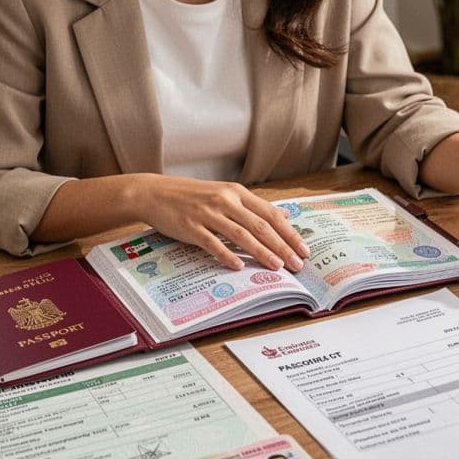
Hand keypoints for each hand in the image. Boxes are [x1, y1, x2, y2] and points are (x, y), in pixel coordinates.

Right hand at [131, 174, 310, 271]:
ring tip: (277, 266)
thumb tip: (282, 215)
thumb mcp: (225, 194)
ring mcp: (208, 213)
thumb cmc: (191, 196)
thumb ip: (253, 206)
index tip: (304, 249)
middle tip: (297, 264)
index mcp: (237, 193)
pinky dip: (226, 254)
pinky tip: (238, 265)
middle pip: (260, 225)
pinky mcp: (191, 226)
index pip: (270, 214)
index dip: (289, 233)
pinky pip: (212, 242)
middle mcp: (225, 201)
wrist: (155, 193)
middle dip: (282, 246)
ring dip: (261, 251)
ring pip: (241, 234)